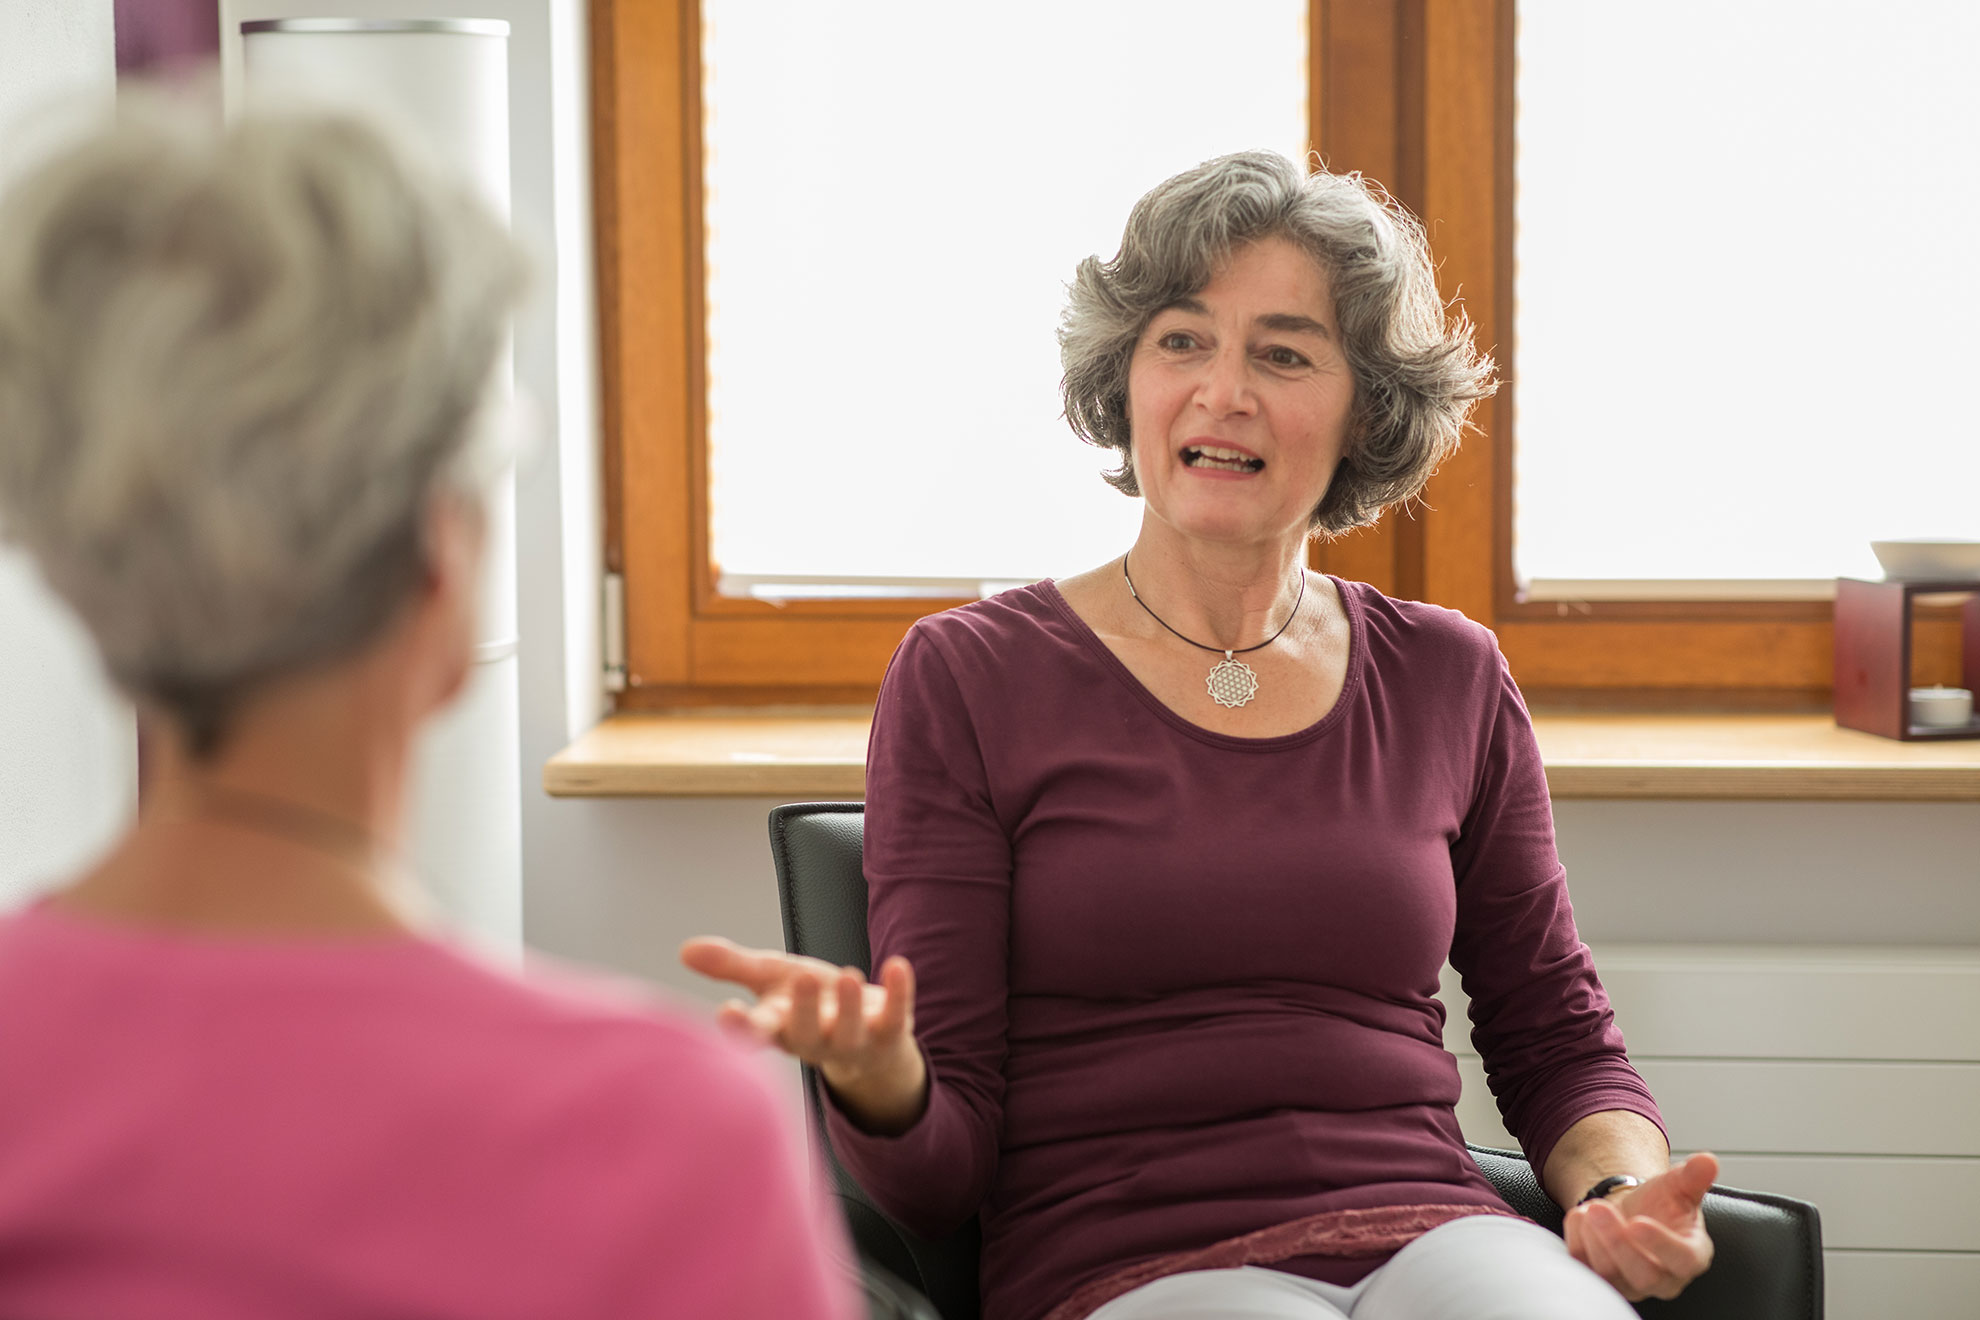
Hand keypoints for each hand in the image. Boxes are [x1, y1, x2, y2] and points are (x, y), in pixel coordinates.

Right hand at [679, 936, 926, 1131]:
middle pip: (805, 1035)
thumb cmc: (810, 1003)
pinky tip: (898, 965)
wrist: (866, 1038)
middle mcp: (815, 1041)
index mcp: (781, 1028)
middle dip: (803, 1011)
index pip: (758, 1033)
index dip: (743, 1027)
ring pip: (850, 1033)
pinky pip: (896, 1015)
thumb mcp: (771, 980)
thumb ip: (732, 966)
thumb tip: (685, 949)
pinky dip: (898, 992)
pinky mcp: (889, 1032)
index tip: (728, 1013)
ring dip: (848, 1007)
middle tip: (801, 978)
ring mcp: (854, 1041)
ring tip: (847, 973)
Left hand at [1565, 1152, 1717, 1300]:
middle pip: (1644, 1275)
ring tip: (1589, 1207)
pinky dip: (1577, 1241)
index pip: (1683, 1261)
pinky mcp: (1600, 1279)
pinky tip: (1578, 1215)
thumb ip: (1694, 1177)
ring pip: (1611, 1275)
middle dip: (1618, 1242)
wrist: (1631, 1211)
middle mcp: (1663, 1279)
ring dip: (1594, 1240)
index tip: (1637, 1222)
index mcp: (1690, 1257)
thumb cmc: (1661, 1205)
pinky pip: (1586, 1268)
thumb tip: (1708, 1160)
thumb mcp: (1678, 1187)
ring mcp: (1629, 1283)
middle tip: (1600, 1208)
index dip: (1661, 1244)